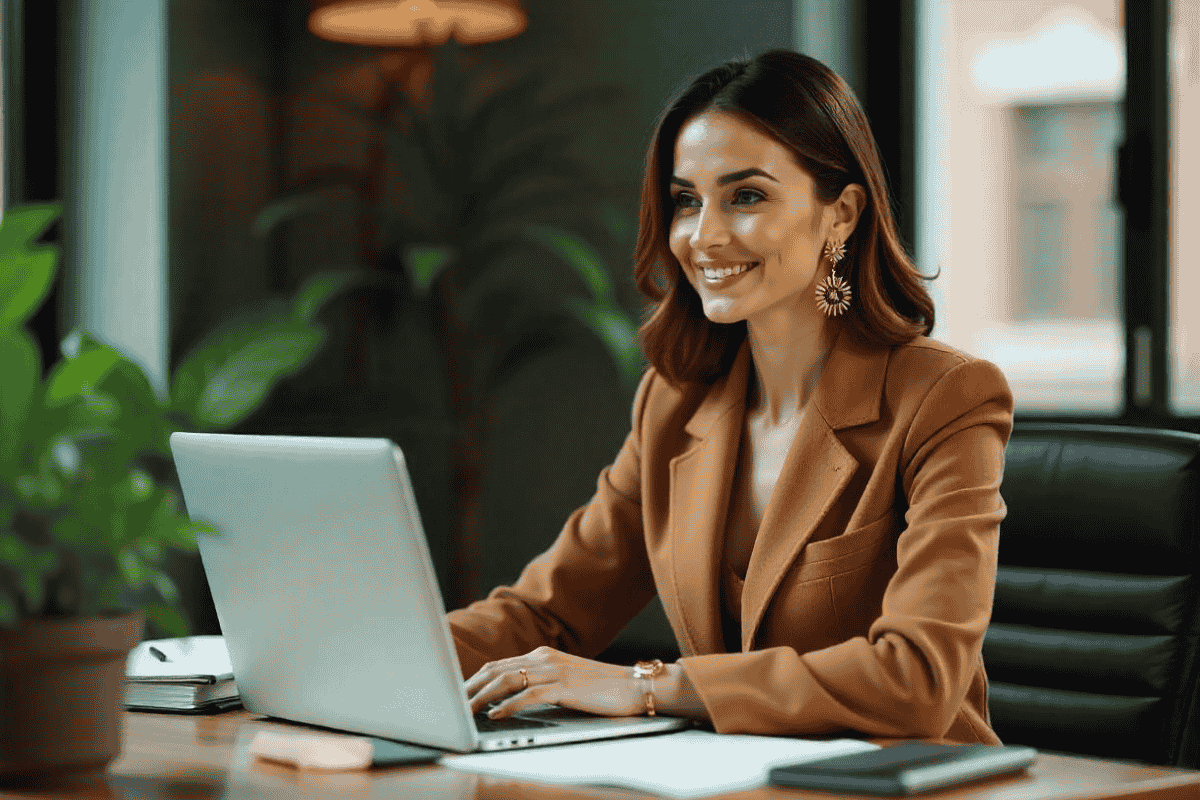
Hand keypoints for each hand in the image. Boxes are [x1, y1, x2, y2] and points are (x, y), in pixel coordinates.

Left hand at [465, 646, 644, 718]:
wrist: (634, 685)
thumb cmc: (602, 687)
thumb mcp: (566, 679)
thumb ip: (541, 682)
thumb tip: (512, 698)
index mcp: (543, 655)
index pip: (500, 664)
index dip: (476, 678)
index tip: (459, 693)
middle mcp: (545, 658)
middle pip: (497, 669)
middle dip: (471, 686)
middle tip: (453, 703)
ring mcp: (554, 670)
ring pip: (507, 680)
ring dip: (482, 696)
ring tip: (465, 710)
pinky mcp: (564, 686)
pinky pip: (528, 695)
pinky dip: (507, 705)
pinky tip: (495, 715)